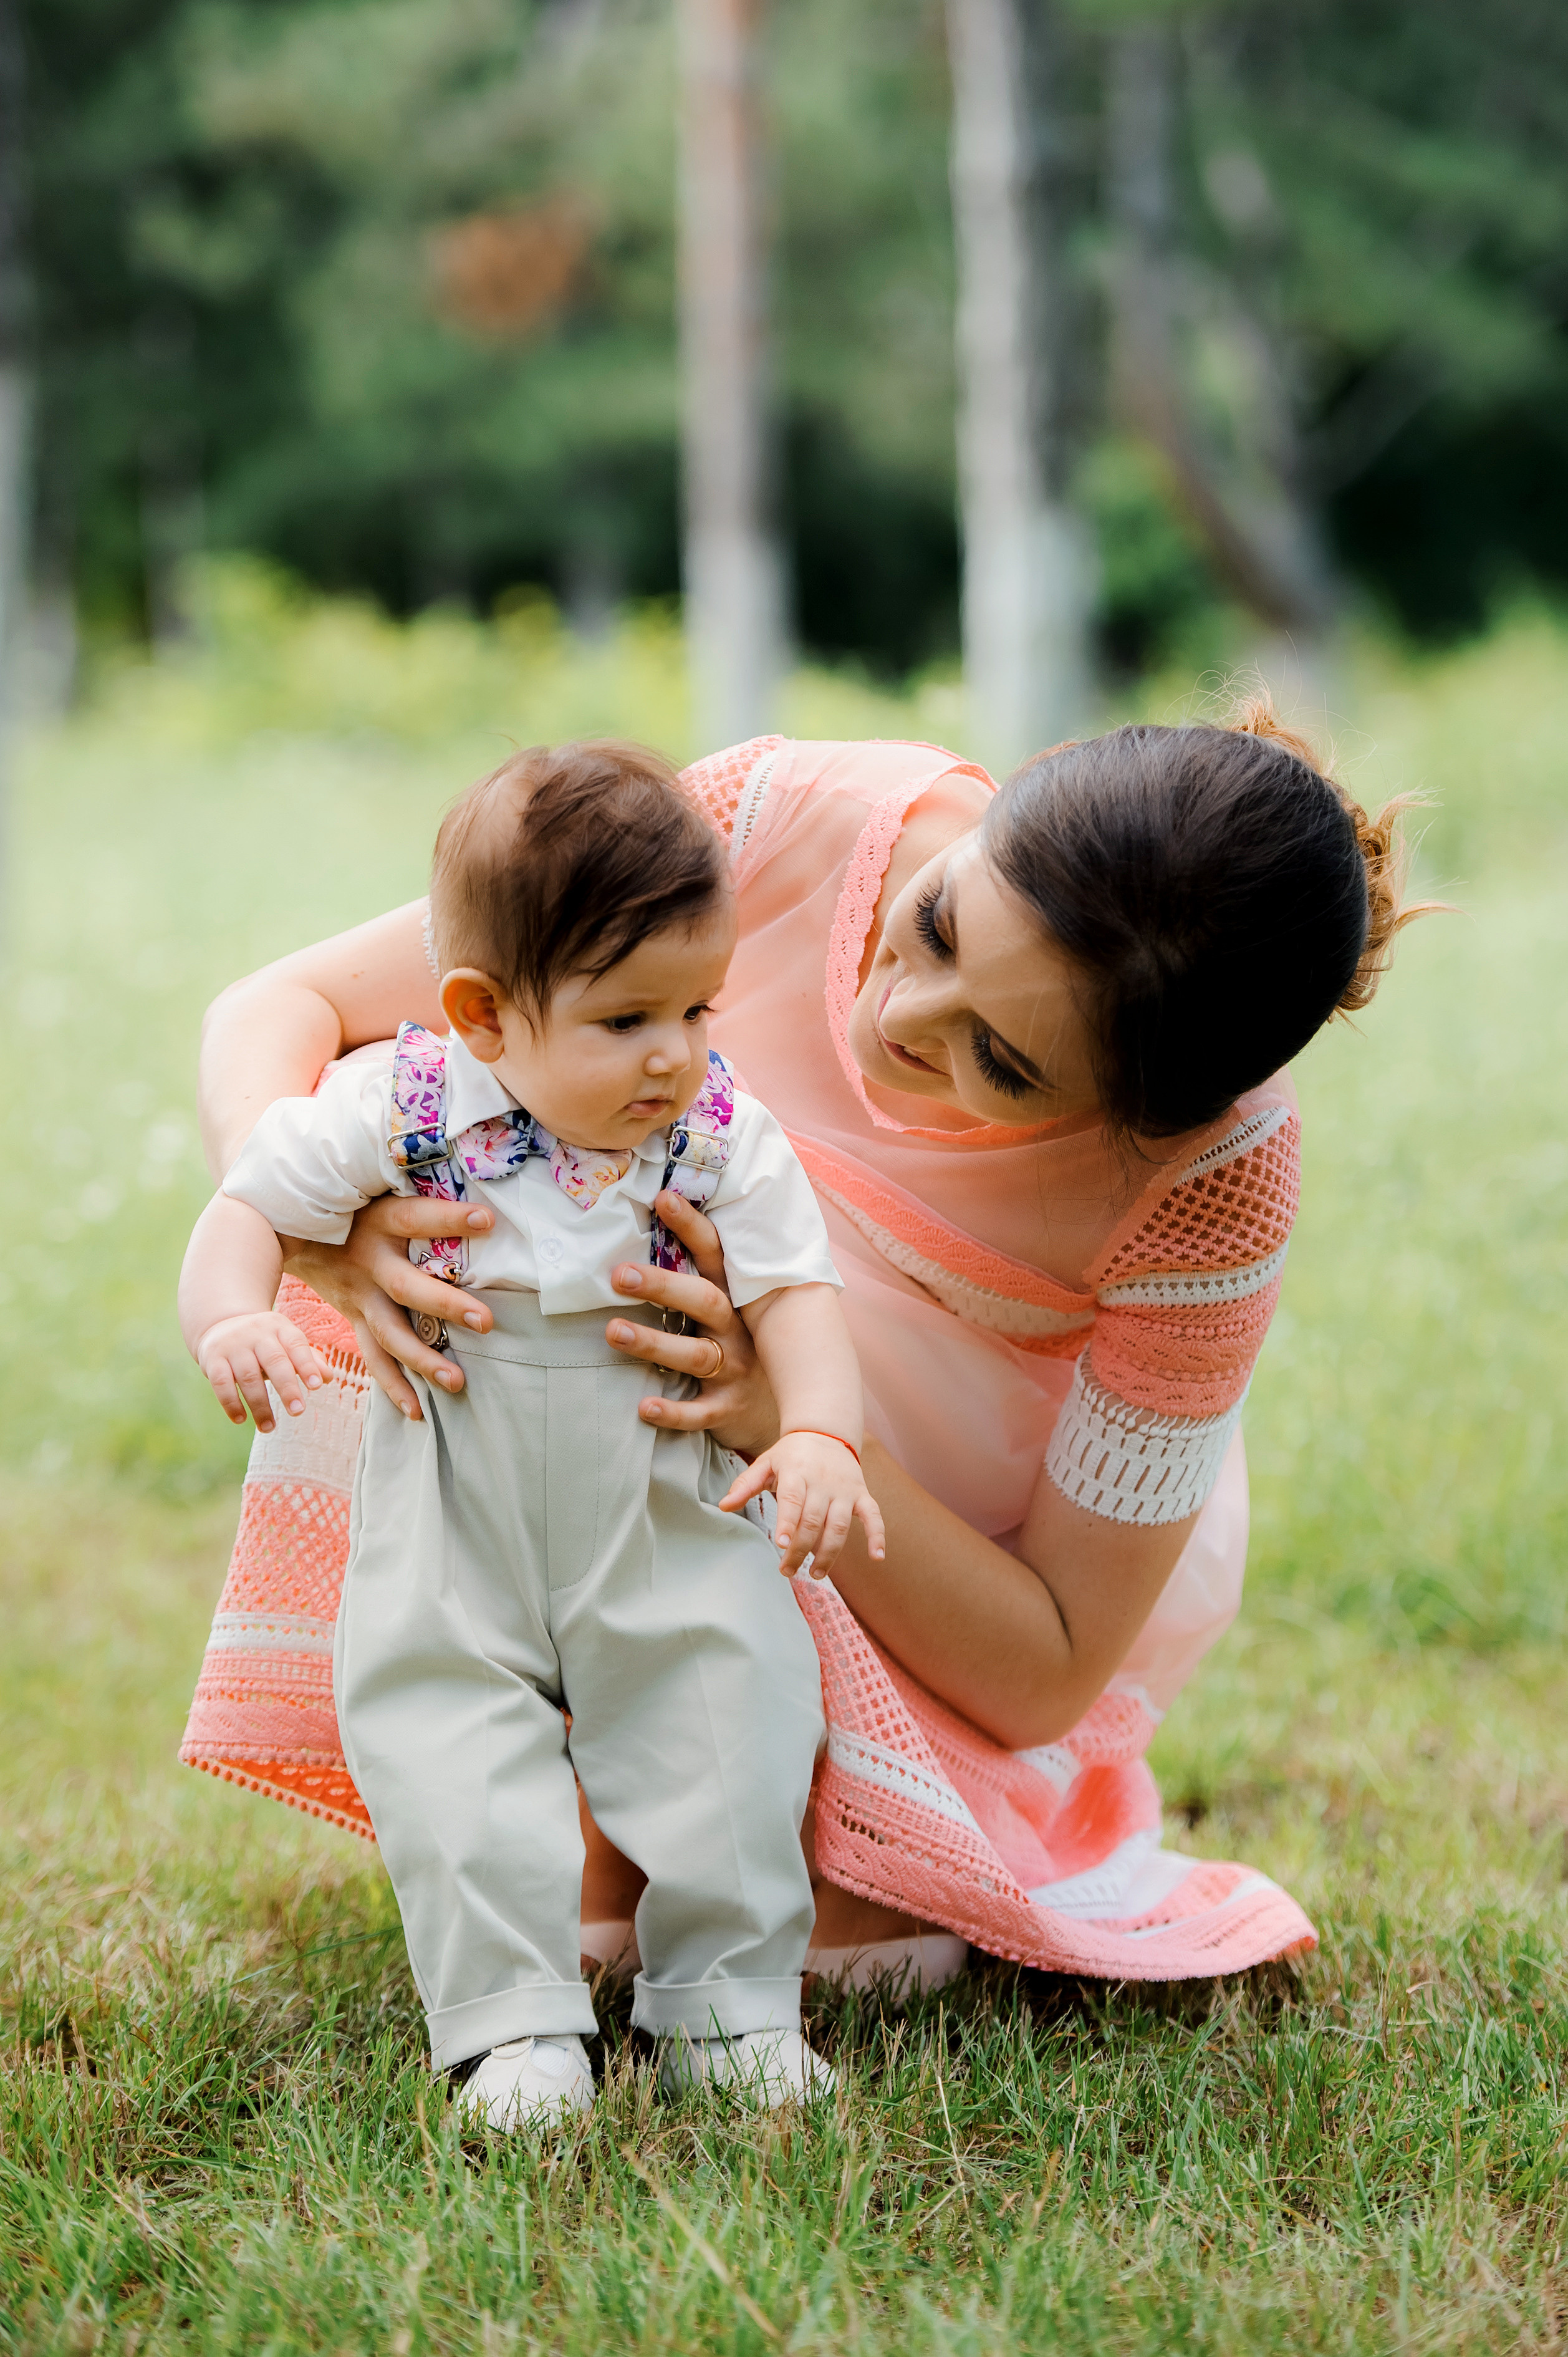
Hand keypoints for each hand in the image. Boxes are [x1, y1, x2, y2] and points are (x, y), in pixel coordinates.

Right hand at [197, 1312, 323, 1432]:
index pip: (296, 1345)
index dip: (307, 1365)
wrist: (219, 1326)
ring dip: (260, 1405)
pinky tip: (241, 1419)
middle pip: (274, 1361)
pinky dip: (231, 1403)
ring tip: (268, 1428)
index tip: (316, 1386)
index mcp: (280, 1327)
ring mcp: (233, 1345)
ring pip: (248, 1377)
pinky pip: (221, 1383)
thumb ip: (308, 1359)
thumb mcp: (285, 1344)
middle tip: (298, 1411)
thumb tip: (327, 1377)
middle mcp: (257, 1333)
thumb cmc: (264, 1343)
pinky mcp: (212, 1359)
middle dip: (287, 1388)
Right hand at [281, 1196, 496, 1420]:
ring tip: (457, 1381)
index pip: (416, 1218)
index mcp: (379, 1223)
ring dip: (422, 1360)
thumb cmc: (351, 1203)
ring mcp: (359, 1297)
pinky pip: (374, 1358)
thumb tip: (465, 1169)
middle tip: (486, 1322)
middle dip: (446, 1306)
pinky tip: (417, 1411)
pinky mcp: (355, 1320)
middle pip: (407, 1287)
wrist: (286, 1229)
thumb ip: (413, 1181)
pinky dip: (394, 1387)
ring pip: (390, 1334)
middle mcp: (369, 1263)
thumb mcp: (374, 1186)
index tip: (487, 1220)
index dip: (448, 1218)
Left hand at [603, 1191, 780, 1459]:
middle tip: (619, 1275)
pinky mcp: (728, 1410)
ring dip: (654, 1343)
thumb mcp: (735, 1312)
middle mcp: (739, 1331)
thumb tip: (657, 1230)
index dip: (692, 1227)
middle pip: (704, 1301)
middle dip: (663, 1286)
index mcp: (736, 1299)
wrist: (785, 1413)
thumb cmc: (746, 1351)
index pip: (715, 1255)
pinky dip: (674, 1411)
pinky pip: (700, 1412)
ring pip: (697, 1355)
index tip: (662, 1198)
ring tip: (613, 1331)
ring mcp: (736, 1371)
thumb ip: (704, 1281)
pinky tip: (644, 1407)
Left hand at [720, 1431, 885, 1576]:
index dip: (787, 1523)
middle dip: (800, 1549)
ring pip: (839, 1526)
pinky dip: (877, 1536)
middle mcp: (823, 1481)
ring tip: (816, 1574)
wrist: (826, 1432)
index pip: (792, 1500)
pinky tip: (877, 1558)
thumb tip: (722, 1506)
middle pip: (813, 1521)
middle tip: (787, 1571)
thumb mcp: (766, 1463)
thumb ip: (745, 1485)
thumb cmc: (791, 1454)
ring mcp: (845, 1489)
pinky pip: (874, 1516)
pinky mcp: (861, 1495)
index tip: (780, 1544)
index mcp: (797, 1472)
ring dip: (829, 1553)